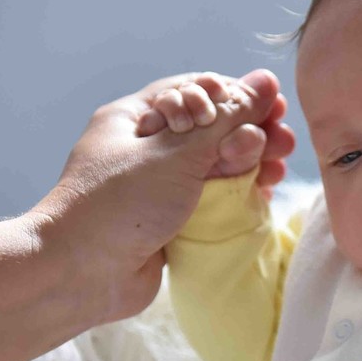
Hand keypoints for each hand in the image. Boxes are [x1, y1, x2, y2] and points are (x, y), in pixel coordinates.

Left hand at [28, 69, 294, 325]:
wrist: (78, 277)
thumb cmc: (117, 206)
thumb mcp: (175, 155)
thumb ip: (225, 122)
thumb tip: (265, 83)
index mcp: (134, 119)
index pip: (195, 92)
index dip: (237, 98)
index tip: (273, 109)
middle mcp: (146, 149)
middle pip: (211, 128)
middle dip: (251, 133)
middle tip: (283, 142)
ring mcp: (159, 186)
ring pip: (216, 164)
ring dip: (251, 163)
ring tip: (277, 169)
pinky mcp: (171, 220)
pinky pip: (213, 198)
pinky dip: (240, 193)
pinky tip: (264, 192)